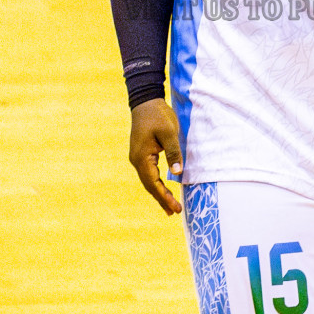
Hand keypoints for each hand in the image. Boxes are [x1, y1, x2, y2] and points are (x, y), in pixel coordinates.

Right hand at [129, 98, 182, 215]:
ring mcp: (137, 157)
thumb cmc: (158, 115)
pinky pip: (149, 173)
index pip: (154, 183)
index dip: (165, 197)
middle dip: (162, 199)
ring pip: (148, 180)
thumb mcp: (169, 132)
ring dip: (159, 193)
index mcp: (141, 157)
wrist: (145, 101)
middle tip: (175, 212)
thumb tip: (177, 173)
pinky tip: (162, 189)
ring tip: (169, 207)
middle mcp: (136, 160)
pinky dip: (156, 184)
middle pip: (149, 185)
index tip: (176, 208)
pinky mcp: (141, 154)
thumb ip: (174, 152)